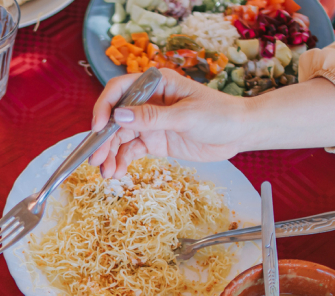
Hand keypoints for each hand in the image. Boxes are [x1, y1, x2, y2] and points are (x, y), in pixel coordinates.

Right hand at [89, 69, 250, 178]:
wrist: (239, 133)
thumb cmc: (219, 114)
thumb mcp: (186, 116)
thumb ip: (152, 117)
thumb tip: (119, 116)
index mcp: (155, 84)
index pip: (119, 90)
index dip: (105, 107)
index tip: (98, 127)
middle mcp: (148, 101)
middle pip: (116, 118)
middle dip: (103, 139)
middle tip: (94, 159)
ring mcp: (150, 122)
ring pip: (120, 137)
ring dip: (110, 154)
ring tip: (106, 173)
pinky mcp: (155, 140)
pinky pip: (132, 150)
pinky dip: (122, 161)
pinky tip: (118, 172)